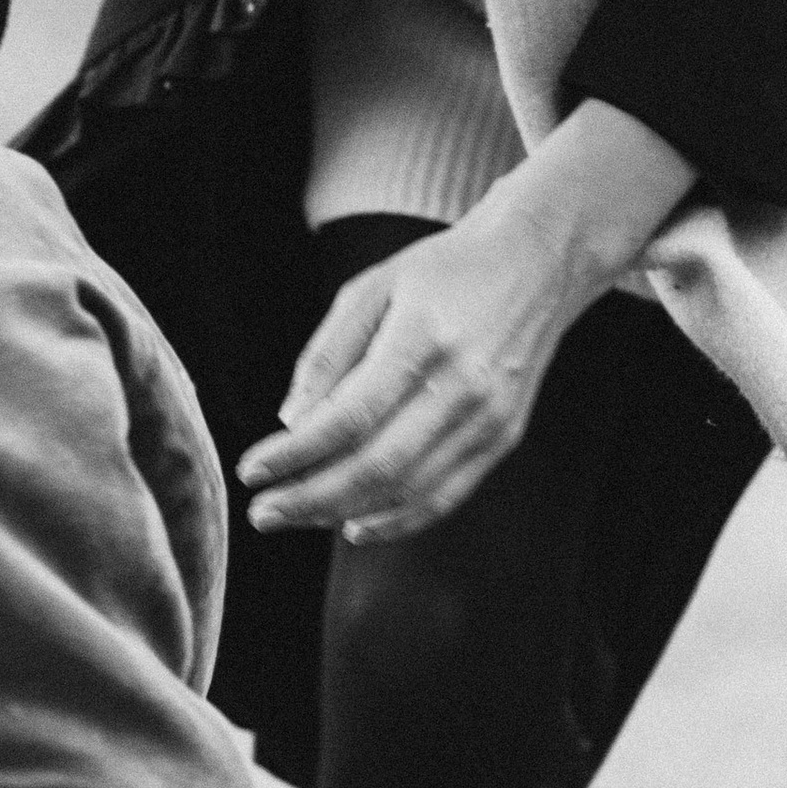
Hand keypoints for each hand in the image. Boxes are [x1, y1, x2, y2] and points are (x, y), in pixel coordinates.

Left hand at [236, 101, 695, 542]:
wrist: (535, 262)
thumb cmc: (441, 270)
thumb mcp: (371, 287)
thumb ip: (329, 354)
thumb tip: (292, 423)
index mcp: (423, 337)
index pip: (350, 417)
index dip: (296, 453)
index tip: (251, 470)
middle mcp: (463, 385)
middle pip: (377, 465)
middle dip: (310, 497)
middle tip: (262, 513)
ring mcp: (490, 418)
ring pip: (409, 490)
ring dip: (343, 513)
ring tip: (294, 517)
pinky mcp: (504, 438)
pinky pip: (445, 495)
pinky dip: (397, 519)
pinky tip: (353, 525)